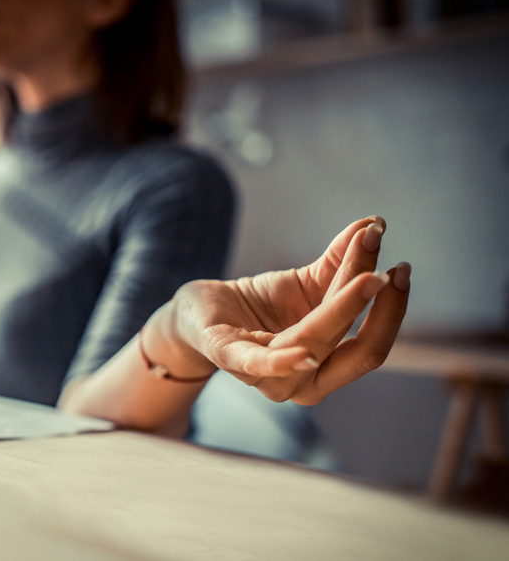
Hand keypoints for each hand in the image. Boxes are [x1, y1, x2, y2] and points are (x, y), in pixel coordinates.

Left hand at [166, 216, 409, 404]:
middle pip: (352, 350)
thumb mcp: (306, 283)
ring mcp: (266, 376)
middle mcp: (303, 382)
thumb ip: (341, 262)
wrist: (203, 311)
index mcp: (327, 366)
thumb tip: (376, 223)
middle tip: (391, 270)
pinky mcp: (228, 355)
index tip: (402, 268)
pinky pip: (257, 363)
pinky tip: (303, 354)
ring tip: (367, 275)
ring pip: (312, 343)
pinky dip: (281, 362)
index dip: (390, 310)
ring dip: (341, 309)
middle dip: (374, 309)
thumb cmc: (260, 305)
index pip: (368, 342)